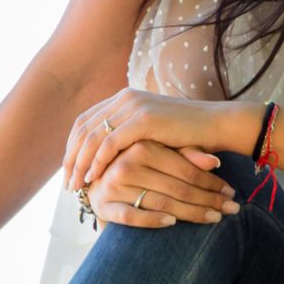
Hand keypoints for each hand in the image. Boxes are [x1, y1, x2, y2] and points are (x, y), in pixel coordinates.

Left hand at [64, 88, 236, 196]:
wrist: (216, 125)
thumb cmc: (188, 134)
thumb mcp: (152, 131)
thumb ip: (130, 135)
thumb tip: (107, 154)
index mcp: (124, 98)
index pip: (86, 121)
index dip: (73, 146)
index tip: (69, 169)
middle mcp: (125, 98)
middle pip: (83, 128)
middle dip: (71, 157)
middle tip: (67, 183)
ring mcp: (134, 106)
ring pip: (93, 136)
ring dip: (80, 163)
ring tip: (76, 186)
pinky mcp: (144, 120)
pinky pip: (110, 143)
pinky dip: (98, 161)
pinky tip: (94, 177)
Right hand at [84, 139, 241, 226]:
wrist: (93, 175)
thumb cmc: (136, 162)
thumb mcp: (161, 151)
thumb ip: (187, 153)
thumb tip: (215, 161)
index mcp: (142, 146)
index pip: (185, 169)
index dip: (211, 182)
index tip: (232, 192)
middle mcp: (126, 164)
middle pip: (177, 187)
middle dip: (209, 200)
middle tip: (232, 209)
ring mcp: (113, 186)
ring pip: (161, 202)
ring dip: (192, 212)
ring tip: (215, 218)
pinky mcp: (104, 206)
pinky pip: (131, 216)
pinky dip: (153, 219)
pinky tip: (172, 222)